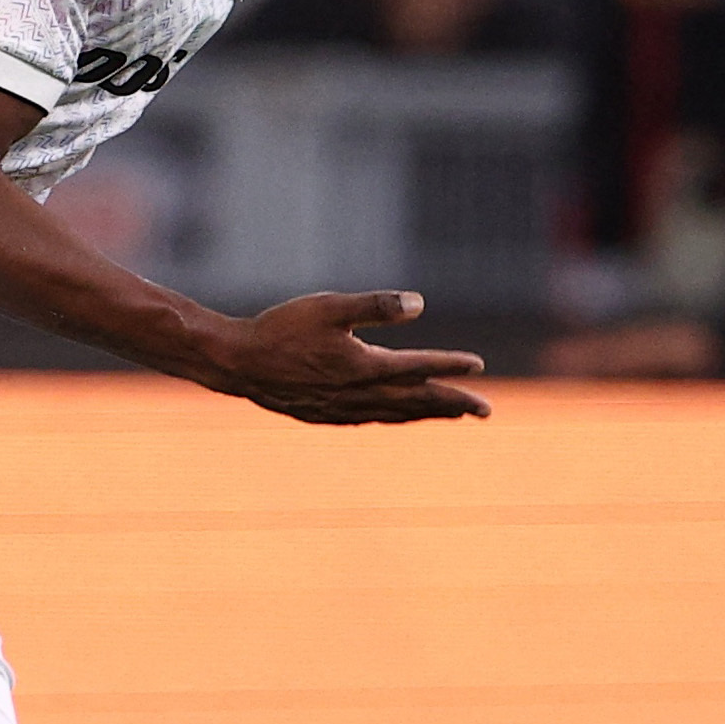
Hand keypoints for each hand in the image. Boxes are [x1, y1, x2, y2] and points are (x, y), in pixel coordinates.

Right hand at [205, 291, 490, 424]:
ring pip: (396, 414)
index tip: (478, 365)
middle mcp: (359, 394)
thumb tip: (419, 304)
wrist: (238, 364)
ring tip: (454, 414)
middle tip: (486, 410)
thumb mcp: (330, 306)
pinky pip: (372, 419)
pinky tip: (397, 414)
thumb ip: (376, 305)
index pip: (419, 368)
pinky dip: (394, 417)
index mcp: (364, 367)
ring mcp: (343, 409)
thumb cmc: (282, 328)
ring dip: (428, 414)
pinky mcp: (326, 415)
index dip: (450, 366)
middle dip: (453, 404)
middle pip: (416, 401)